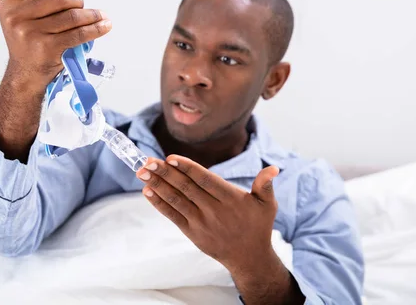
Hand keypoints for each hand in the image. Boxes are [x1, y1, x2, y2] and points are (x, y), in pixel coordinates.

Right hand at [0, 0, 111, 88]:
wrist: (25, 73)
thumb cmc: (27, 37)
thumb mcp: (20, 11)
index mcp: (8, 1)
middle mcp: (16, 16)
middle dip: (77, 1)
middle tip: (82, 7)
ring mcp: (31, 34)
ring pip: (72, 16)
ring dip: (92, 15)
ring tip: (101, 17)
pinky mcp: (47, 49)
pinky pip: (78, 34)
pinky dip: (96, 29)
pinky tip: (104, 26)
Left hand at [136, 156, 304, 303]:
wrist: (249, 257)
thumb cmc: (258, 226)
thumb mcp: (267, 204)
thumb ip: (266, 185)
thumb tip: (273, 168)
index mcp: (230, 198)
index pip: (205, 179)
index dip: (187, 168)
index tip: (171, 158)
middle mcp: (213, 210)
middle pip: (186, 188)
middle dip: (165, 173)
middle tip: (147, 161)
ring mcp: (201, 222)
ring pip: (176, 200)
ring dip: (157, 185)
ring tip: (142, 172)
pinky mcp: (192, 232)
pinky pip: (172, 216)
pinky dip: (159, 203)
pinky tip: (148, 191)